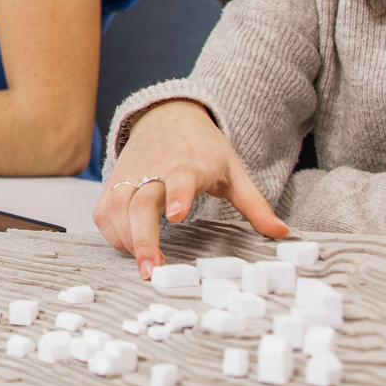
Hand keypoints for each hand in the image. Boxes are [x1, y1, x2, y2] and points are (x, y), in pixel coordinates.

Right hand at [92, 101, 290, 277]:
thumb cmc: (203, 148)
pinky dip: (111, 233)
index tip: (177, 216)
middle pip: (140, 203)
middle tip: (151, 270)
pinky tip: (128, 248)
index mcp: (189, 164)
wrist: (169, 115)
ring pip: (117, 207)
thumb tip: (281, 232)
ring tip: (143, 265)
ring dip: (125, 239)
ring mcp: (131, 175)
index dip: (178, 195)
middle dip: (143, 238)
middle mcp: (155, 169)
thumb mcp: (235, 172)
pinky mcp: (114, 182)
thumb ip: (255, 205)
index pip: (181, 178)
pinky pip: (104, 211)